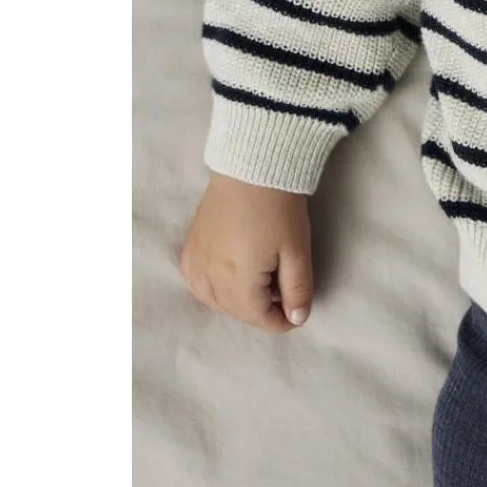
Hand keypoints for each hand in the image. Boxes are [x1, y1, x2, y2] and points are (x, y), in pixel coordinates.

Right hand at [179, 172, 314, 330]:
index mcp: (236, 283)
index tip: (298, 310)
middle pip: (236, 311)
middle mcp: (208, 279)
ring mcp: (195, 262)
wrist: (252, 167)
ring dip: (238, 299)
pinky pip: (197, 281)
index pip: (258, 318)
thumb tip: (297, 319)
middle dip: (262, 308)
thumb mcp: (297, 250)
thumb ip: (297, 289)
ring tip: (263, 278)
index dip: (282, 320)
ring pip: (213, 300)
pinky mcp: (189, 247)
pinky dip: (214, 286)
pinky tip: (231, 271)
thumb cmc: (279, 208)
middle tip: (283, 287)